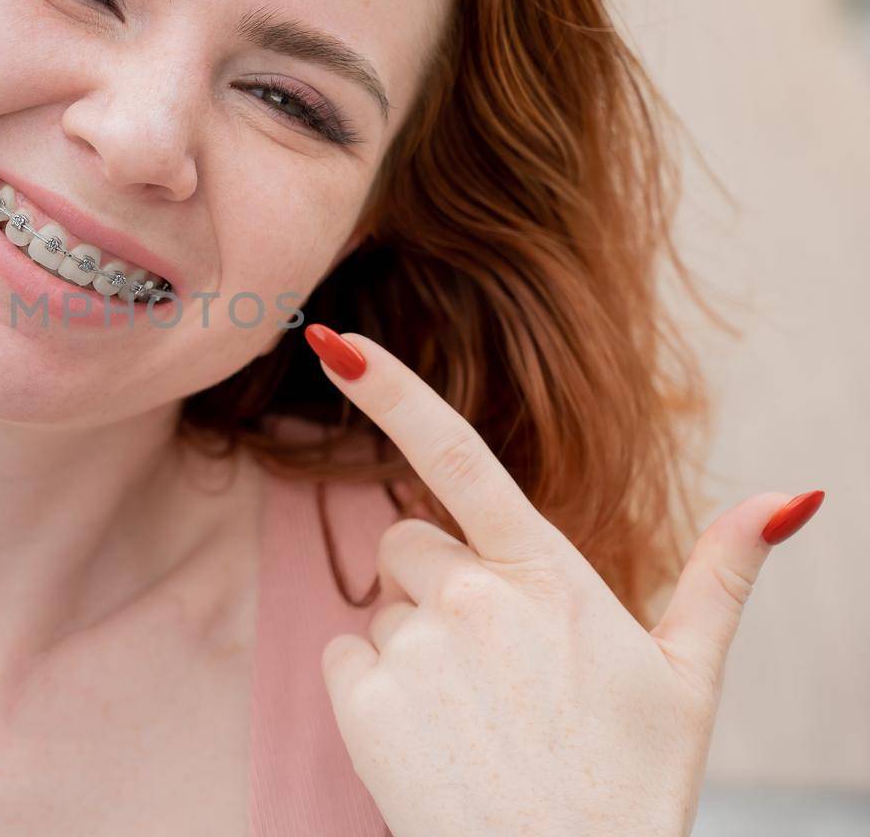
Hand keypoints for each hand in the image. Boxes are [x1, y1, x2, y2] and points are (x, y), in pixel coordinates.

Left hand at [303, 325, 824, 836]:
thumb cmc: (631, 782)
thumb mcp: (687, 676)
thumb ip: (720, 574)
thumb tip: (790, 495)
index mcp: (548, 575)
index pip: (462, 458)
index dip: (395, 393)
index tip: (337, 345)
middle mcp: (473, 598)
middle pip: (410, 544)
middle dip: (439, 584)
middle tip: (495, 667)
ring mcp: (414, 649)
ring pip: (383, 608)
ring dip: (412, 644)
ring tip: (474, 717)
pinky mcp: (364, 701)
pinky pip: (345, 658)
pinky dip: (372, 691)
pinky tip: (429, 739)